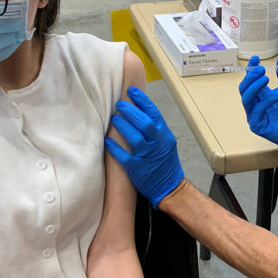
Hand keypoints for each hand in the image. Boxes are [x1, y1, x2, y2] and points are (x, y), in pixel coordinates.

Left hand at [105, 87, 184, 207]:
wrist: (170, 186)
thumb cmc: (165, 162)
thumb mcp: (165, 142)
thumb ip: (154, 128)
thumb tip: (139, 110)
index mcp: (165, 135)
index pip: (154, 113)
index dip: (142, 101)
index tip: (131, 91)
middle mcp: (158, 144)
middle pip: (144, 123)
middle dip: (130, 111)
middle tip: (119, 104)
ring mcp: (148, 157)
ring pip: (135, 138)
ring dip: (123, 126)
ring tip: (114, 119)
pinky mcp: (137, 169)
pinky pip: (124, 156)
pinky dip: (115, 147)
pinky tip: (107, 141)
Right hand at [239, 56, 277, 153]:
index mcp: (260, 94)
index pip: (250, 80)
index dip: (250, 69)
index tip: (256, 59)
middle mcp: (254, 103)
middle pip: (244, 88)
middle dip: (251, 77)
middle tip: (261, 69)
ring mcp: (254, 115)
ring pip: (246, 98)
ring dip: (255, 87)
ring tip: (266, 78)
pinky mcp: (257, 125)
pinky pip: (257, 111)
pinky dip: (266, 101)